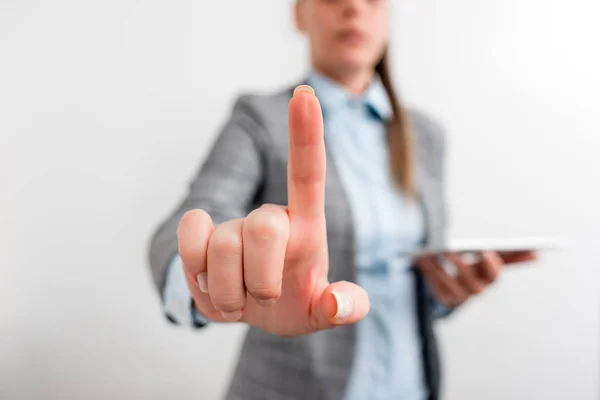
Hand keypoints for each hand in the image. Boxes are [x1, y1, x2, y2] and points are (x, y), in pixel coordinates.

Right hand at [176, 86, 369, 335]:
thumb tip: (338, 304)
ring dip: (231, 292)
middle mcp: (269, 216)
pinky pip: (189, 235)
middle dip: (263, 280)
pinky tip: (210, 281)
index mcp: (306, 226)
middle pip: (263, 226)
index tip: (306, 94)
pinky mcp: (198, 233)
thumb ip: (346, 307)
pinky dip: (197, 272)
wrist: (248, 312)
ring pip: (222, 247)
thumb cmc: (293, 303)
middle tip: (266, 298)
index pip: (307, 173)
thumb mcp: (323, 311)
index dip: (306, 133)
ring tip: (239, 297)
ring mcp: (232, 224)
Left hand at [416, 251, 536, 306]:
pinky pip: (435, 288)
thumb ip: (509, 257)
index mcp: (488, 279)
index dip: (491, 265)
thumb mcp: (487, 260)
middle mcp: (476, 290)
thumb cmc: (474, 270)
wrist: (453, 290)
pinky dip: (428, 273)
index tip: (486, 251)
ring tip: (430, 253)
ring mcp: (460, 297)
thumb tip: (536, 254)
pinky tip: (421, 259)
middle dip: (461, 266)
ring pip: (450, 285)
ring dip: (440, 269)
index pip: (494, 275)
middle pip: (471, 282)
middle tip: (449, 250)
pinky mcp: (444, 300)